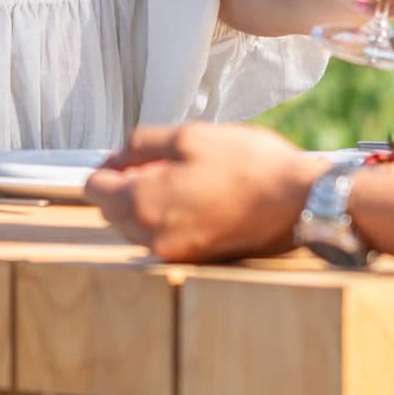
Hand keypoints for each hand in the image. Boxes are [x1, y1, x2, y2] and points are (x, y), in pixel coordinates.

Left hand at [86, 122, 324, 263]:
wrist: (299, 201)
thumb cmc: (250, 164)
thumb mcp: (191, 135)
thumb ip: (141, 144)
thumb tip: (117, 157)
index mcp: (142, 203)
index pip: (94, 186)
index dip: (112, 164)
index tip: (137, 154)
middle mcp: (150, 237)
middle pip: (112, 209)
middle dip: (130, 185)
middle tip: (171, 162)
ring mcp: (172, 253)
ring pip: (138, 225)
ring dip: (152, 202)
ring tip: (193, 180)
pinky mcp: (194, 260)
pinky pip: (164, 236)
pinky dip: (173, 218)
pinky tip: (204, 200)